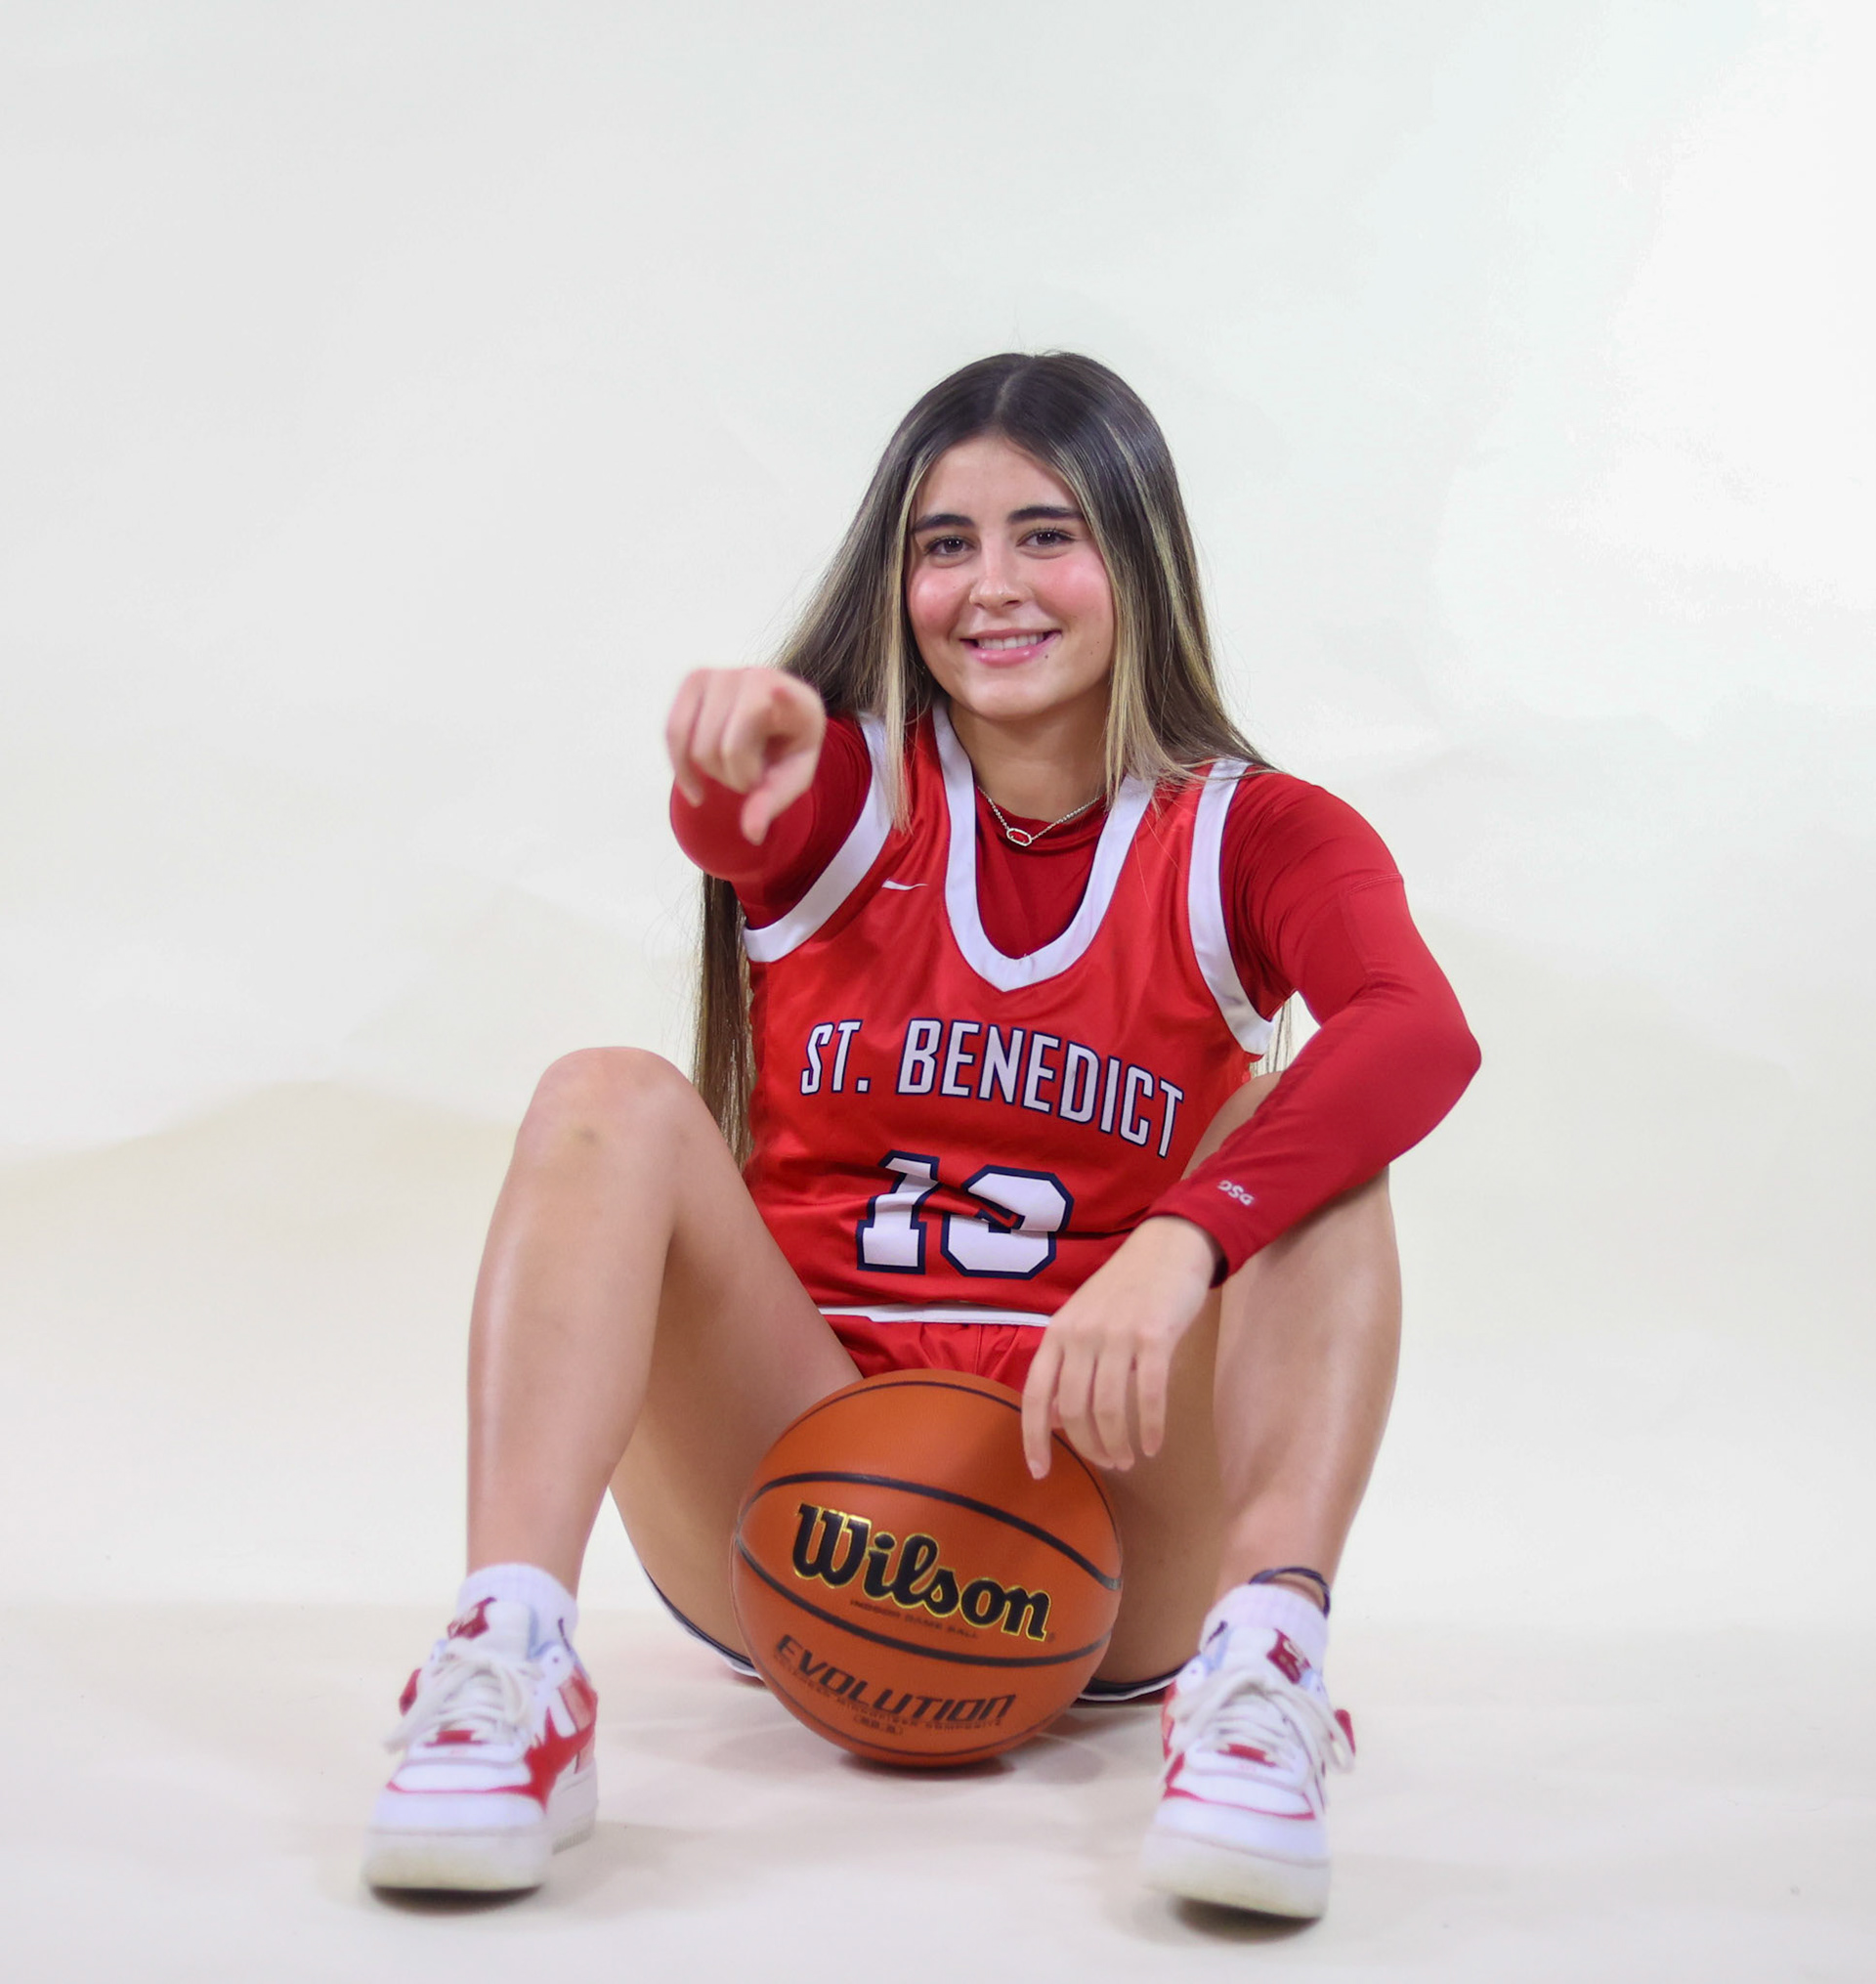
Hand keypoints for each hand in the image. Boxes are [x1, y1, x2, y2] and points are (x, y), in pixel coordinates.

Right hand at [665, 668, 826, 843]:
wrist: (773, 716)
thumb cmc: (787, 747)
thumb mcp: (794, 777)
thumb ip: (774, 801)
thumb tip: (751, 833)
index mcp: (796, 699)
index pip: (781, 700)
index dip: (780, 697)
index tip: (778, 692)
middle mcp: (755, 677)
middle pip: (725, 750)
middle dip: (736, 780)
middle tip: (753, 776)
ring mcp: (721, 674)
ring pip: (697, 747)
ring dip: (712, 774)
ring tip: (734, 767)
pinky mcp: (692, 680)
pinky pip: (672, 733)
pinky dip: (681, 768)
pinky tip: (696, 790)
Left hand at [1020, 1217, 1220, 1477]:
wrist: (1168, 1247)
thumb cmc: (1125, 1289)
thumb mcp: (1083, 1321)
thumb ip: (1067, 1364)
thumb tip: (1054, 1419)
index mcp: (1058, 1332)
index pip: (1035, 1394)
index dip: (1034, 1438)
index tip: (1040, 1472)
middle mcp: (1081, 1334)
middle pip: (1073, 1409)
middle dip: (1090, 1447)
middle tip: (1109, 1464)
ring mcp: (1116, 1335)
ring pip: (1109, 1409)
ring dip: (1118, 1444)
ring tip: (1129, 1460)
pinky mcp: (1154, 1337)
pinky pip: (1148, 1395)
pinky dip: (1151, 1428)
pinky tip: (1154, 1445)